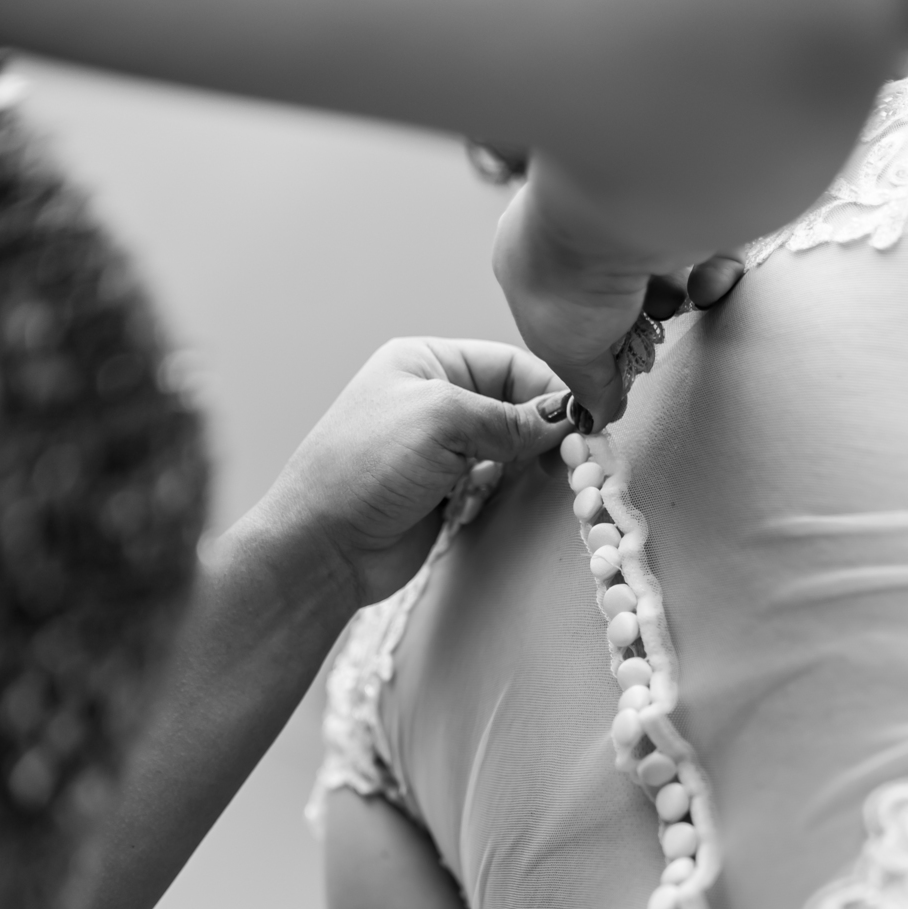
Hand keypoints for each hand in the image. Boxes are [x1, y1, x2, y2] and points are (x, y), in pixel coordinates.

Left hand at [262, 337, 567, 612]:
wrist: (323, 547)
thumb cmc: (365, 468)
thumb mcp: (442, 421)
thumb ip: (508, 419)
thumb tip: (566, 420)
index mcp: (425, 361)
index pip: (508, 363)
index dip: (549, 389)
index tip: (584, 420)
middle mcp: (434, 399)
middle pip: (513, 402)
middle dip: (546, 426)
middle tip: (577, 454)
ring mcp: (439, 447)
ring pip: (508, 444)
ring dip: (533, 458)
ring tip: (558, 475)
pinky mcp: (445, 491)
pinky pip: (495, 479)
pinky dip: (514, 483)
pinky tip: (525, 491)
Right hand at [493, 175, 745, 429]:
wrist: (618, 210)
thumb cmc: (567, 275)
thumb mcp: (564, 352)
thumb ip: (588, 386)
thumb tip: (601, 414)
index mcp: (529, 256)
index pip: (565, 311)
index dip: (591, 345)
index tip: (611, 368)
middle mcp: (577, 225)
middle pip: (617, 293)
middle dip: (634, 322)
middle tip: (641, 336)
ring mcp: (631, 209)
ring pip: (665, 272)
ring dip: (673, 299)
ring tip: (668, 302)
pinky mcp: (685, 202)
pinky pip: (709, 249)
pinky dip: (712, 275)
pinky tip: (703, 284)